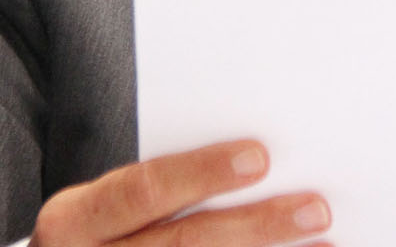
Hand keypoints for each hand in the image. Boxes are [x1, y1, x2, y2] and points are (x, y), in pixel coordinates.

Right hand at [30, 139, 331, 246]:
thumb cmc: (105, 232)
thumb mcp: (104, 207)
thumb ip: (158, 185)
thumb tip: (256, 157)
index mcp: (72, 221)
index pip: (140, 191)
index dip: (199, 173)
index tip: (259, 157)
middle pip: (182, 245)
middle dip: (255, 225)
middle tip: (315, 208)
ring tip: (322, 243)